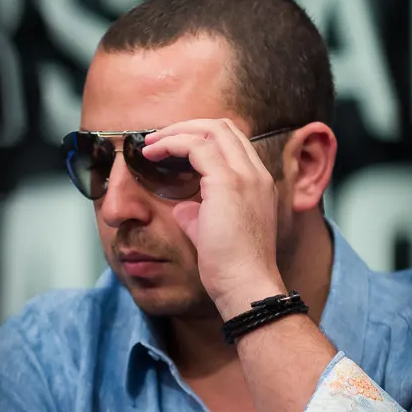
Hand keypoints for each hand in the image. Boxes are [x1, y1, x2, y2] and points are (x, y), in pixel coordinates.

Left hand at [142, 119, 284, 317]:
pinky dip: (172, 144)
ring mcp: (245, 176)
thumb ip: (200, 214)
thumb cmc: (231, 267)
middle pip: (224, 127)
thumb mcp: (214, 232)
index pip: (233, 142)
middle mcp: (256, 174)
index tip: (174, 147)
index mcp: (259, 184)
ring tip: (152, 143)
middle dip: (188, 126)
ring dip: (176, 132)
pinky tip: (153, 154)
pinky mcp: (227, 182)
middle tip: (159, 139)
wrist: (245, 285)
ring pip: (211, 129)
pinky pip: (195, 146)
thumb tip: (183, 206)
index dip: (202, 137)